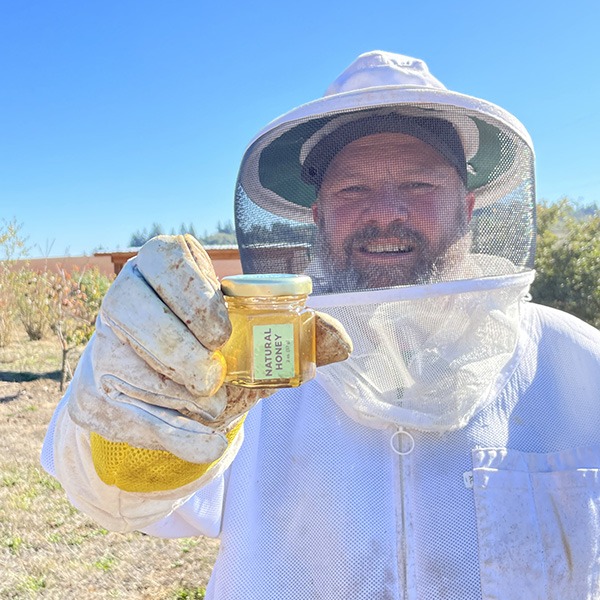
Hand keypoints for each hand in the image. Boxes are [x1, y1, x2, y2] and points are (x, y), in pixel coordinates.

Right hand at [67, 235, 350, 463]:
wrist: (179, 390)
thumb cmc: (223, 350)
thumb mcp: (260, 339)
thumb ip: (301, 336)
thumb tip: (341, 341)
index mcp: (166, 269)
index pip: (162, 258)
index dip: (188, 290)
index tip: (221, 330)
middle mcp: (127, 299)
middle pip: (126, 306)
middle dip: (172, 345)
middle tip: (211, 378)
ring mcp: (104, 345)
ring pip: (117, 360)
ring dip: (168, 390)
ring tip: (213, 408)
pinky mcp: (96, 392)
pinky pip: (119, 412)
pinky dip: (167, 432)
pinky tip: (204, 443)